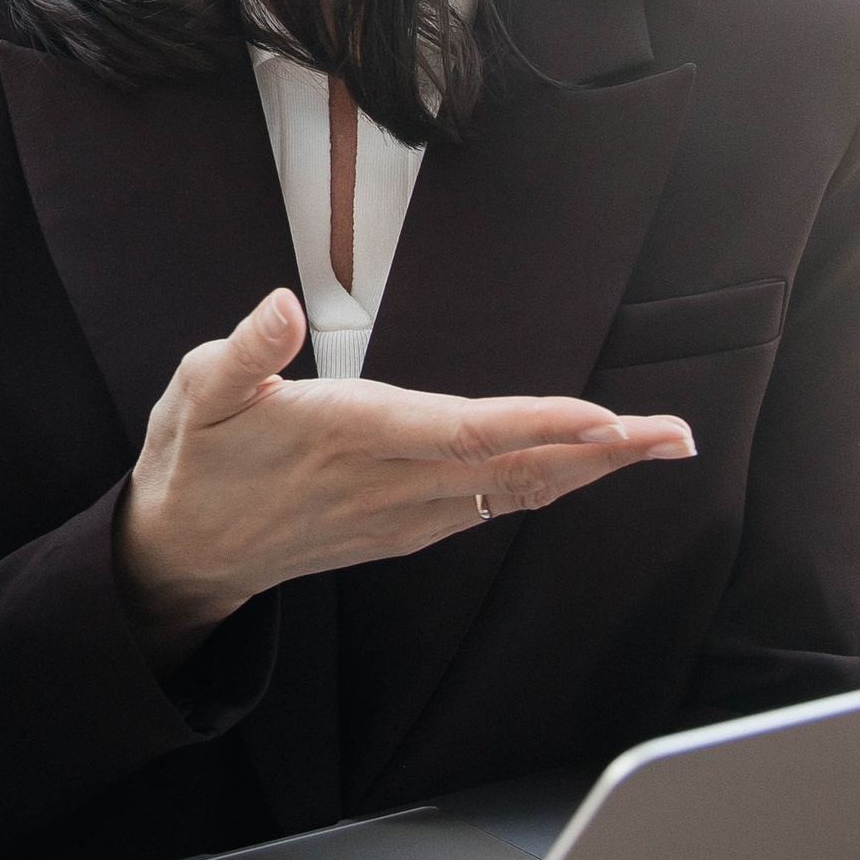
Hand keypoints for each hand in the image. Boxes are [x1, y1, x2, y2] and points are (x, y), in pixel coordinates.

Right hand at [113, 286, 692, 654]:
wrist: (185, 555)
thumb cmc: (196, 460)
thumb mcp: (197, 392)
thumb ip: (245, 350)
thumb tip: (278, 304)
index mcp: (350, 435)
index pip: (464, 432)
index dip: (538, 425)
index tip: (603, 417)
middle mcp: (392, 482)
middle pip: (517, 468)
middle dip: (601, 452)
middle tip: (675, 434)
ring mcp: (405, 513)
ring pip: (516, 491)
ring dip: (590, 468)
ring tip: (654, 442)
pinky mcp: (407, 528)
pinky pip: (494, 505)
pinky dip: (549, 484)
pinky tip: (582, 466)